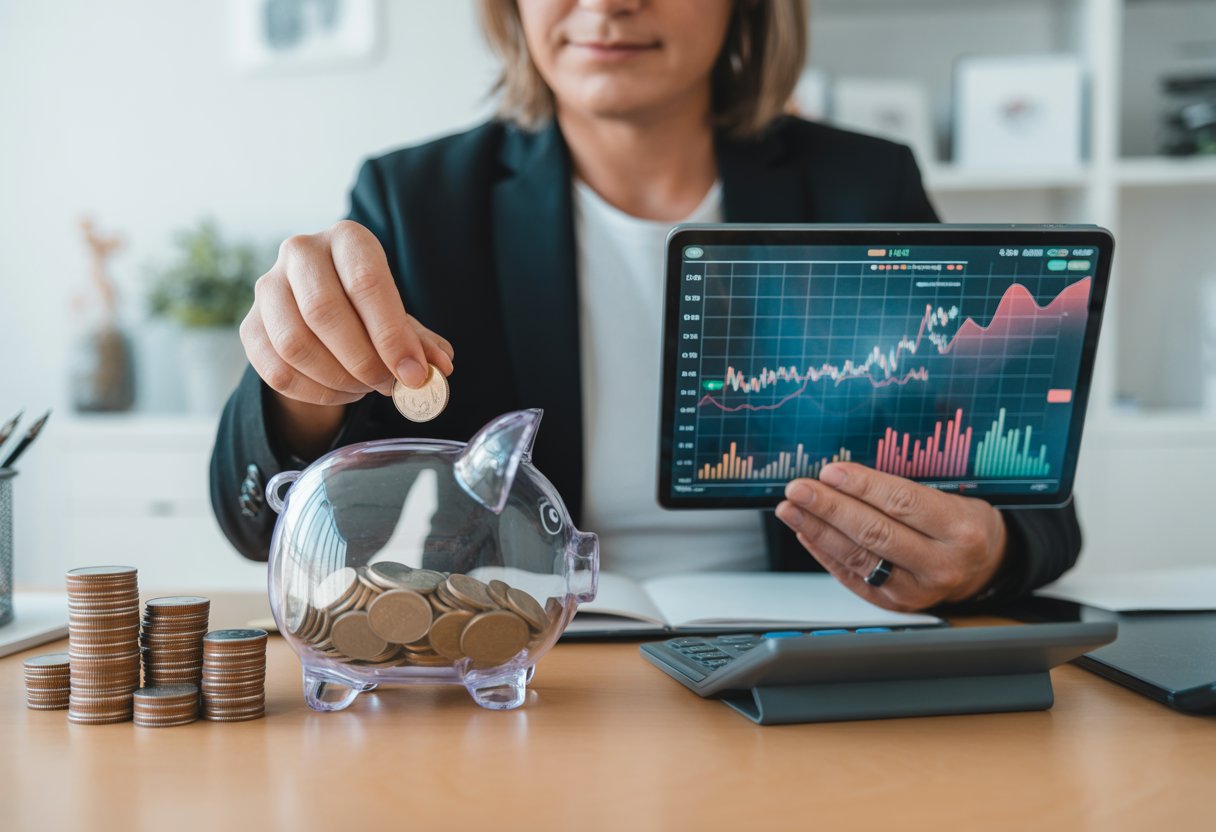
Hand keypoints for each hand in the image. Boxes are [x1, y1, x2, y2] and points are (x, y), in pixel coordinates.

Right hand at [241, 220, 453, 406]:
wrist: (318, 309)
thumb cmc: (368, 308)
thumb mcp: (399, 316)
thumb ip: (421, 342)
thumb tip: (441, 367)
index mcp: (347, 239)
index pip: (366, 282)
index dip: (391, 334)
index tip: (413, 373)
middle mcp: (301, 252)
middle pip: (324, 312)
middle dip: (363, 360)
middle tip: (389, 386)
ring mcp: (267, 287)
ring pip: (295, 344)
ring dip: (337, 379)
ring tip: (366, 388)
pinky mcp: (250, 325)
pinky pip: (276, 370)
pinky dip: (314, 392)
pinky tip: (340, 392)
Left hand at [774, 462, 1006, 610]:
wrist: (984, 567)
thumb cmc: (960, 524)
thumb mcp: (950, 498)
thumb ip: (901, 491)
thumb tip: (841, 476)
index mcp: (959, 530)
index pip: (902, 503)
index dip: (862, 486)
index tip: (830, 471)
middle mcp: (940, 564)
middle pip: (875, 533)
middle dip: (830, 508)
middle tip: (799, 489)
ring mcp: (916, 590)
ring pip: (859, 557)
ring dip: (818, 530)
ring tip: (792, 509)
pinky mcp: (895, 604)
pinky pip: (852, 577)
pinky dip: (825, 553)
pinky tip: (806, 532)